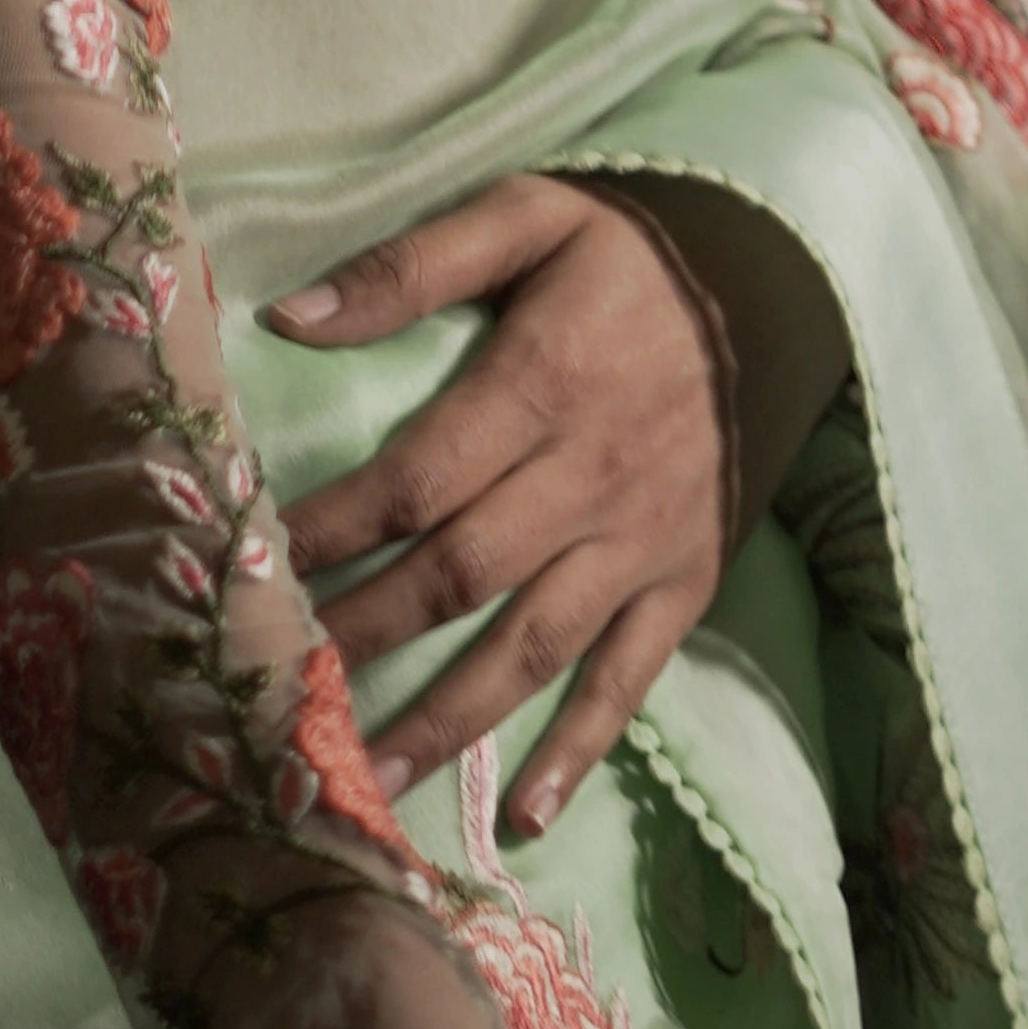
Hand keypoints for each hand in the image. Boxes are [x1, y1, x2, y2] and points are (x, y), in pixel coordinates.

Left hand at [269, 175, 727, 838]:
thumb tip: (294, 317)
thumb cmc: (627, 252)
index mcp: (540, 384)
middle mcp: (589, 477)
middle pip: (459, 575)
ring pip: (532, 647)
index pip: (414, 479)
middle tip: (280, 693)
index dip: (332, 530)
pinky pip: (628, 678)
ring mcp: (641, 540)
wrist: (773, 283)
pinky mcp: (685, 581)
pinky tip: (521, 813)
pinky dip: (578, 751)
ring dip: (449, 719)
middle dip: (364, 637)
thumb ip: (411, 267)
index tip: (254, 568)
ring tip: (369, 781)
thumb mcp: (525, 215)